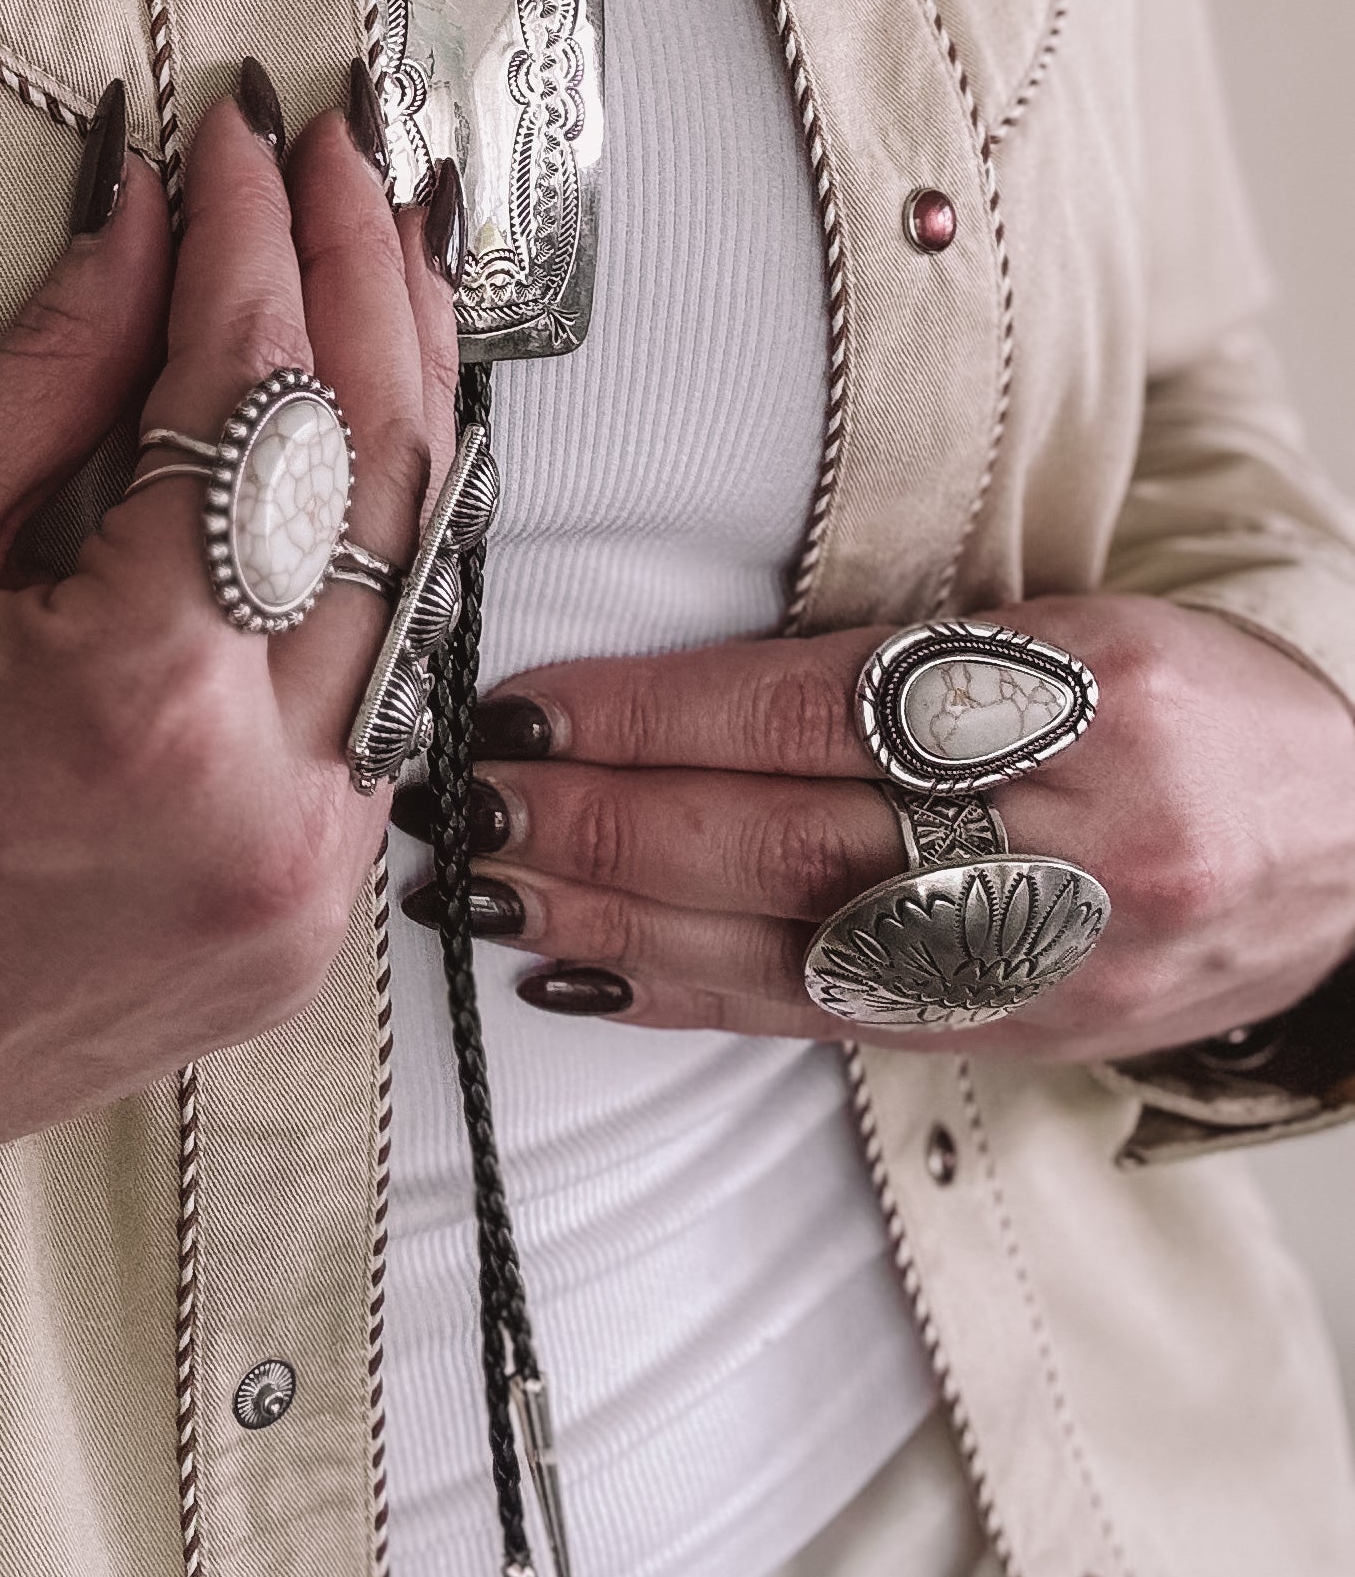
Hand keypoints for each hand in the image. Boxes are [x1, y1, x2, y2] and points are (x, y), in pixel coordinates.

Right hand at [0, 77, 458, 1187]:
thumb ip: (51, 379)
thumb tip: (147, 217)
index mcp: (139, 698)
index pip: (252, 404)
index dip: (254, 241)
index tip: (237, 131)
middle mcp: (265, 795)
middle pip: (387, 477)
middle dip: (371, 284)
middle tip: (342, 156)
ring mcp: (312, 874)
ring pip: (423, 580)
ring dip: (408, 400)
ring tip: (381, 254)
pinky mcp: (318, 917)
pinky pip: (388, 687)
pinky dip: (384, 544)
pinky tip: (366, 438)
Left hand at [397, 596, 1354, 1059]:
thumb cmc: (1198, 700)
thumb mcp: (1074, 623)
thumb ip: (898, 657)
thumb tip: (679, 686)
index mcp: (1079, 694)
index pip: (811, 706)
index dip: (650, 713)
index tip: (522, 711)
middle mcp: (1069, 836)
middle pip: (782, 837)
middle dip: (598, 826)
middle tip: (462, 808)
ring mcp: (1048, 956)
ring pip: (789, 944)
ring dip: (612, 923)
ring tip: (482, 893)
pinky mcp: (1024, 1037)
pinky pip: (831, 1019)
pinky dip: (693, 1000)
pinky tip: (586, 984)